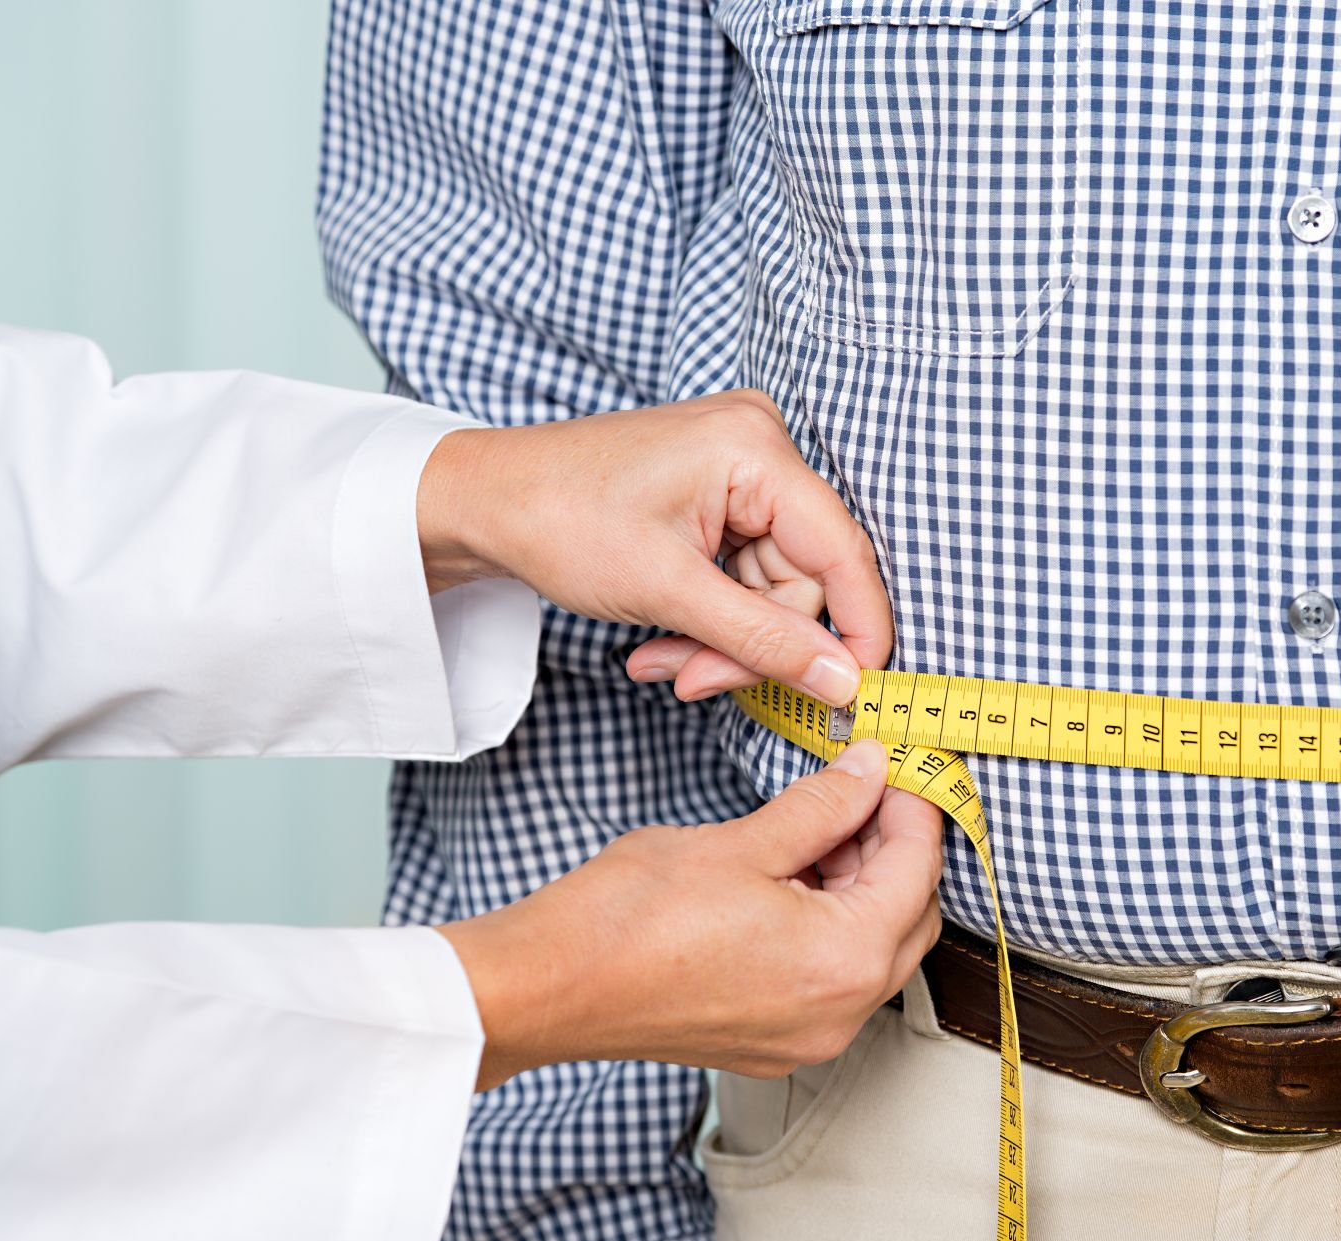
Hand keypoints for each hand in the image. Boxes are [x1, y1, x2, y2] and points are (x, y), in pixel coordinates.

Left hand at [416, 390, 888, 705]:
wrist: (482, 502)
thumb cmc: (558, 523)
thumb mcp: (669, 592)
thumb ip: (765, 640)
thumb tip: (843, 682)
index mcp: (755, 449)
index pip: (842, 550)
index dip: (858, 627)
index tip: (856, 694)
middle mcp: (759, 446)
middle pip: (803, 578)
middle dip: (752, 643)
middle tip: (693, 681)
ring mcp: (739, 469)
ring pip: (773, 588)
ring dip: (723, 640)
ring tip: (662, 663)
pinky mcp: (719, 494)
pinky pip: (745, 575)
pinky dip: (710, 619)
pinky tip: (664, 639)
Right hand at [436, 740, 943, 1087]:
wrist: (547, 987)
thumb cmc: (628, 920)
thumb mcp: (743, 842)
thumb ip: (823, 807)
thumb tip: (870, 774)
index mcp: (843, 960)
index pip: (916, 870)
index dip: (913, 807)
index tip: (896, 767)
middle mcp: (840, 1014)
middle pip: (910, 919)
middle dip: (896, 849)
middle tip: (862, 791)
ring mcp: (807, 1037)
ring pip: (874, 952)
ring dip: (863, 888)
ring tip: (819, 829)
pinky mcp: (773, 1042)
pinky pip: (833, 980)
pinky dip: (831, 928)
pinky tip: (793, 879)